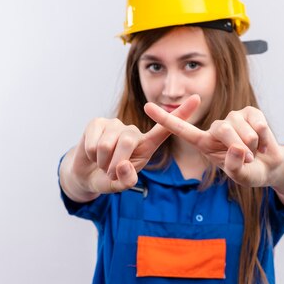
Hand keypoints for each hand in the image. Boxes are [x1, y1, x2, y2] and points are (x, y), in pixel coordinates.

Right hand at [68, 95, 200, 196]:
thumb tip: (124, 165)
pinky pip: (93, 142)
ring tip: (102, 163)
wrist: (86, 174)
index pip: (166, 128)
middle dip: (116, 163)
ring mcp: (114, 124)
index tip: (197, 98)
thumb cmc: (109, 178)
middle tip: (111, 172)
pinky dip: (91, 154)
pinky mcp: (97, 122)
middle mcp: (133, 131)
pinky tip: (92, 154)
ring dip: (102, 161)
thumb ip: (126, 181)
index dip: (181, 114)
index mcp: (146, 145)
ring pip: (108, 144)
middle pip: (129, 141)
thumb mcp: (120, 185)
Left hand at [143, 103, 283, 186]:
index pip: (181, 129)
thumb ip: (235, 166)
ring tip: (255, 152)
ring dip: (253, 144)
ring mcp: (233, 117)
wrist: (270, 167)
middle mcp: (215, 128)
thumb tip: (236, 148)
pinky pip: (258, 122)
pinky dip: (265, 136)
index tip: (147, 106)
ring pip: (241, 126)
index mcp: (204, 143)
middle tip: (249, 159)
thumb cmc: (250, 172)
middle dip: (239, 145)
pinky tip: (264, 143)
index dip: (165, 119)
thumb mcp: (241, 176)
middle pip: (222, 129)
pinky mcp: (250, 112)